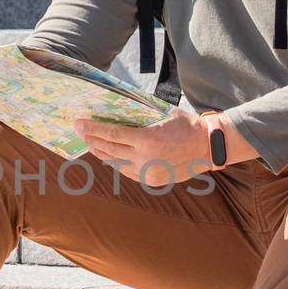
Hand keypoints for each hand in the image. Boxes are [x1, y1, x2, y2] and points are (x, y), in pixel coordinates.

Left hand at [73, 109, 213, 186]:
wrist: (209, 148)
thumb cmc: (187, 125)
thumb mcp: (163, 113)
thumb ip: (141, 114)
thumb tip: (117, 108)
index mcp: (148, 140)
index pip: (112, 134)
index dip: (93, 129)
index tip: (78, 124)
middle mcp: (145, 158)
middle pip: (109, 149)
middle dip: (91, 139)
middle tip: (79, 131)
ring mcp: (147, 172)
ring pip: (115, 162)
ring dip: (100, 152)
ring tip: (90, 143)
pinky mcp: (151, 180)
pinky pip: (126, 170)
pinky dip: (115, 162)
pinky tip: (108, 155)